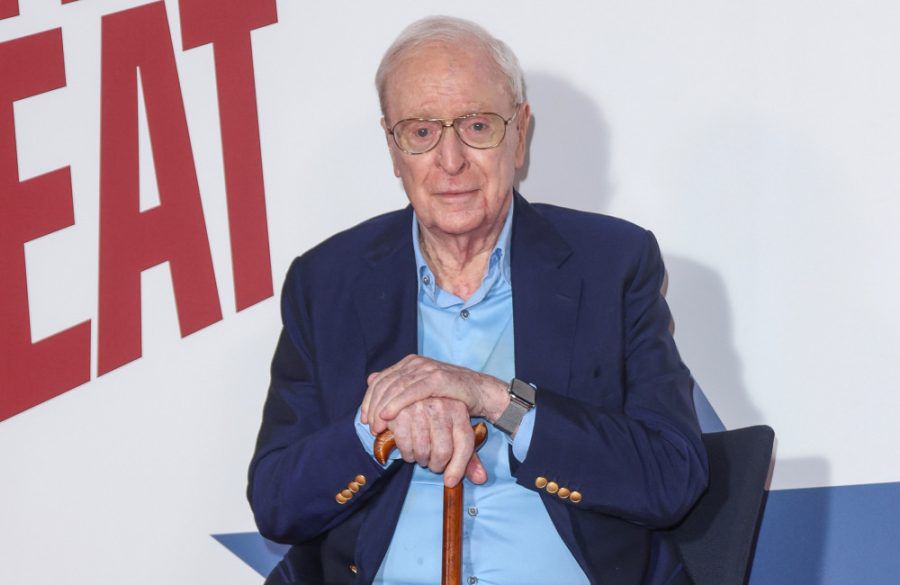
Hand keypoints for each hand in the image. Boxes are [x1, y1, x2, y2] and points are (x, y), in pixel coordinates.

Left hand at [361, 355, 508, 434]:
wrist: (480, 392)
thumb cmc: (451, 395)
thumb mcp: (422, 389)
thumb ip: (399, 385)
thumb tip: (370, 379)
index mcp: (410, 363)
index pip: (382, 379)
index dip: (369, 399)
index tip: (365, 419)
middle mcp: (417, 363)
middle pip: (386, 383)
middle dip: (373, 405)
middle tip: (370, 426)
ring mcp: (428, 369)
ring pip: (396, 387)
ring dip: (383, 407)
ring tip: (377, 426)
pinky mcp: (439, 378)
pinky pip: (413, 391)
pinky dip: (398, 403)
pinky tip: (388, 415)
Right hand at [381, 397, 486, 486]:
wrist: (408, 392)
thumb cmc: (435, 418)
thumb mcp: (454, 432)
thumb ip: (468, 458)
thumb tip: (481, 479)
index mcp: (459, 411)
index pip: (465, 443)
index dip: (458, 467)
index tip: (450, 481)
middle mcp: (442, 407)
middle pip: (443, 451)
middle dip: (436, 465)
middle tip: (432, 464)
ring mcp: (421, 408)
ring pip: (423, 450)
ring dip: (420, 460)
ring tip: (420, 455)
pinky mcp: (401, 412)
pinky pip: (405, 445)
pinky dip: (406, 454)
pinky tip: (408, 450)